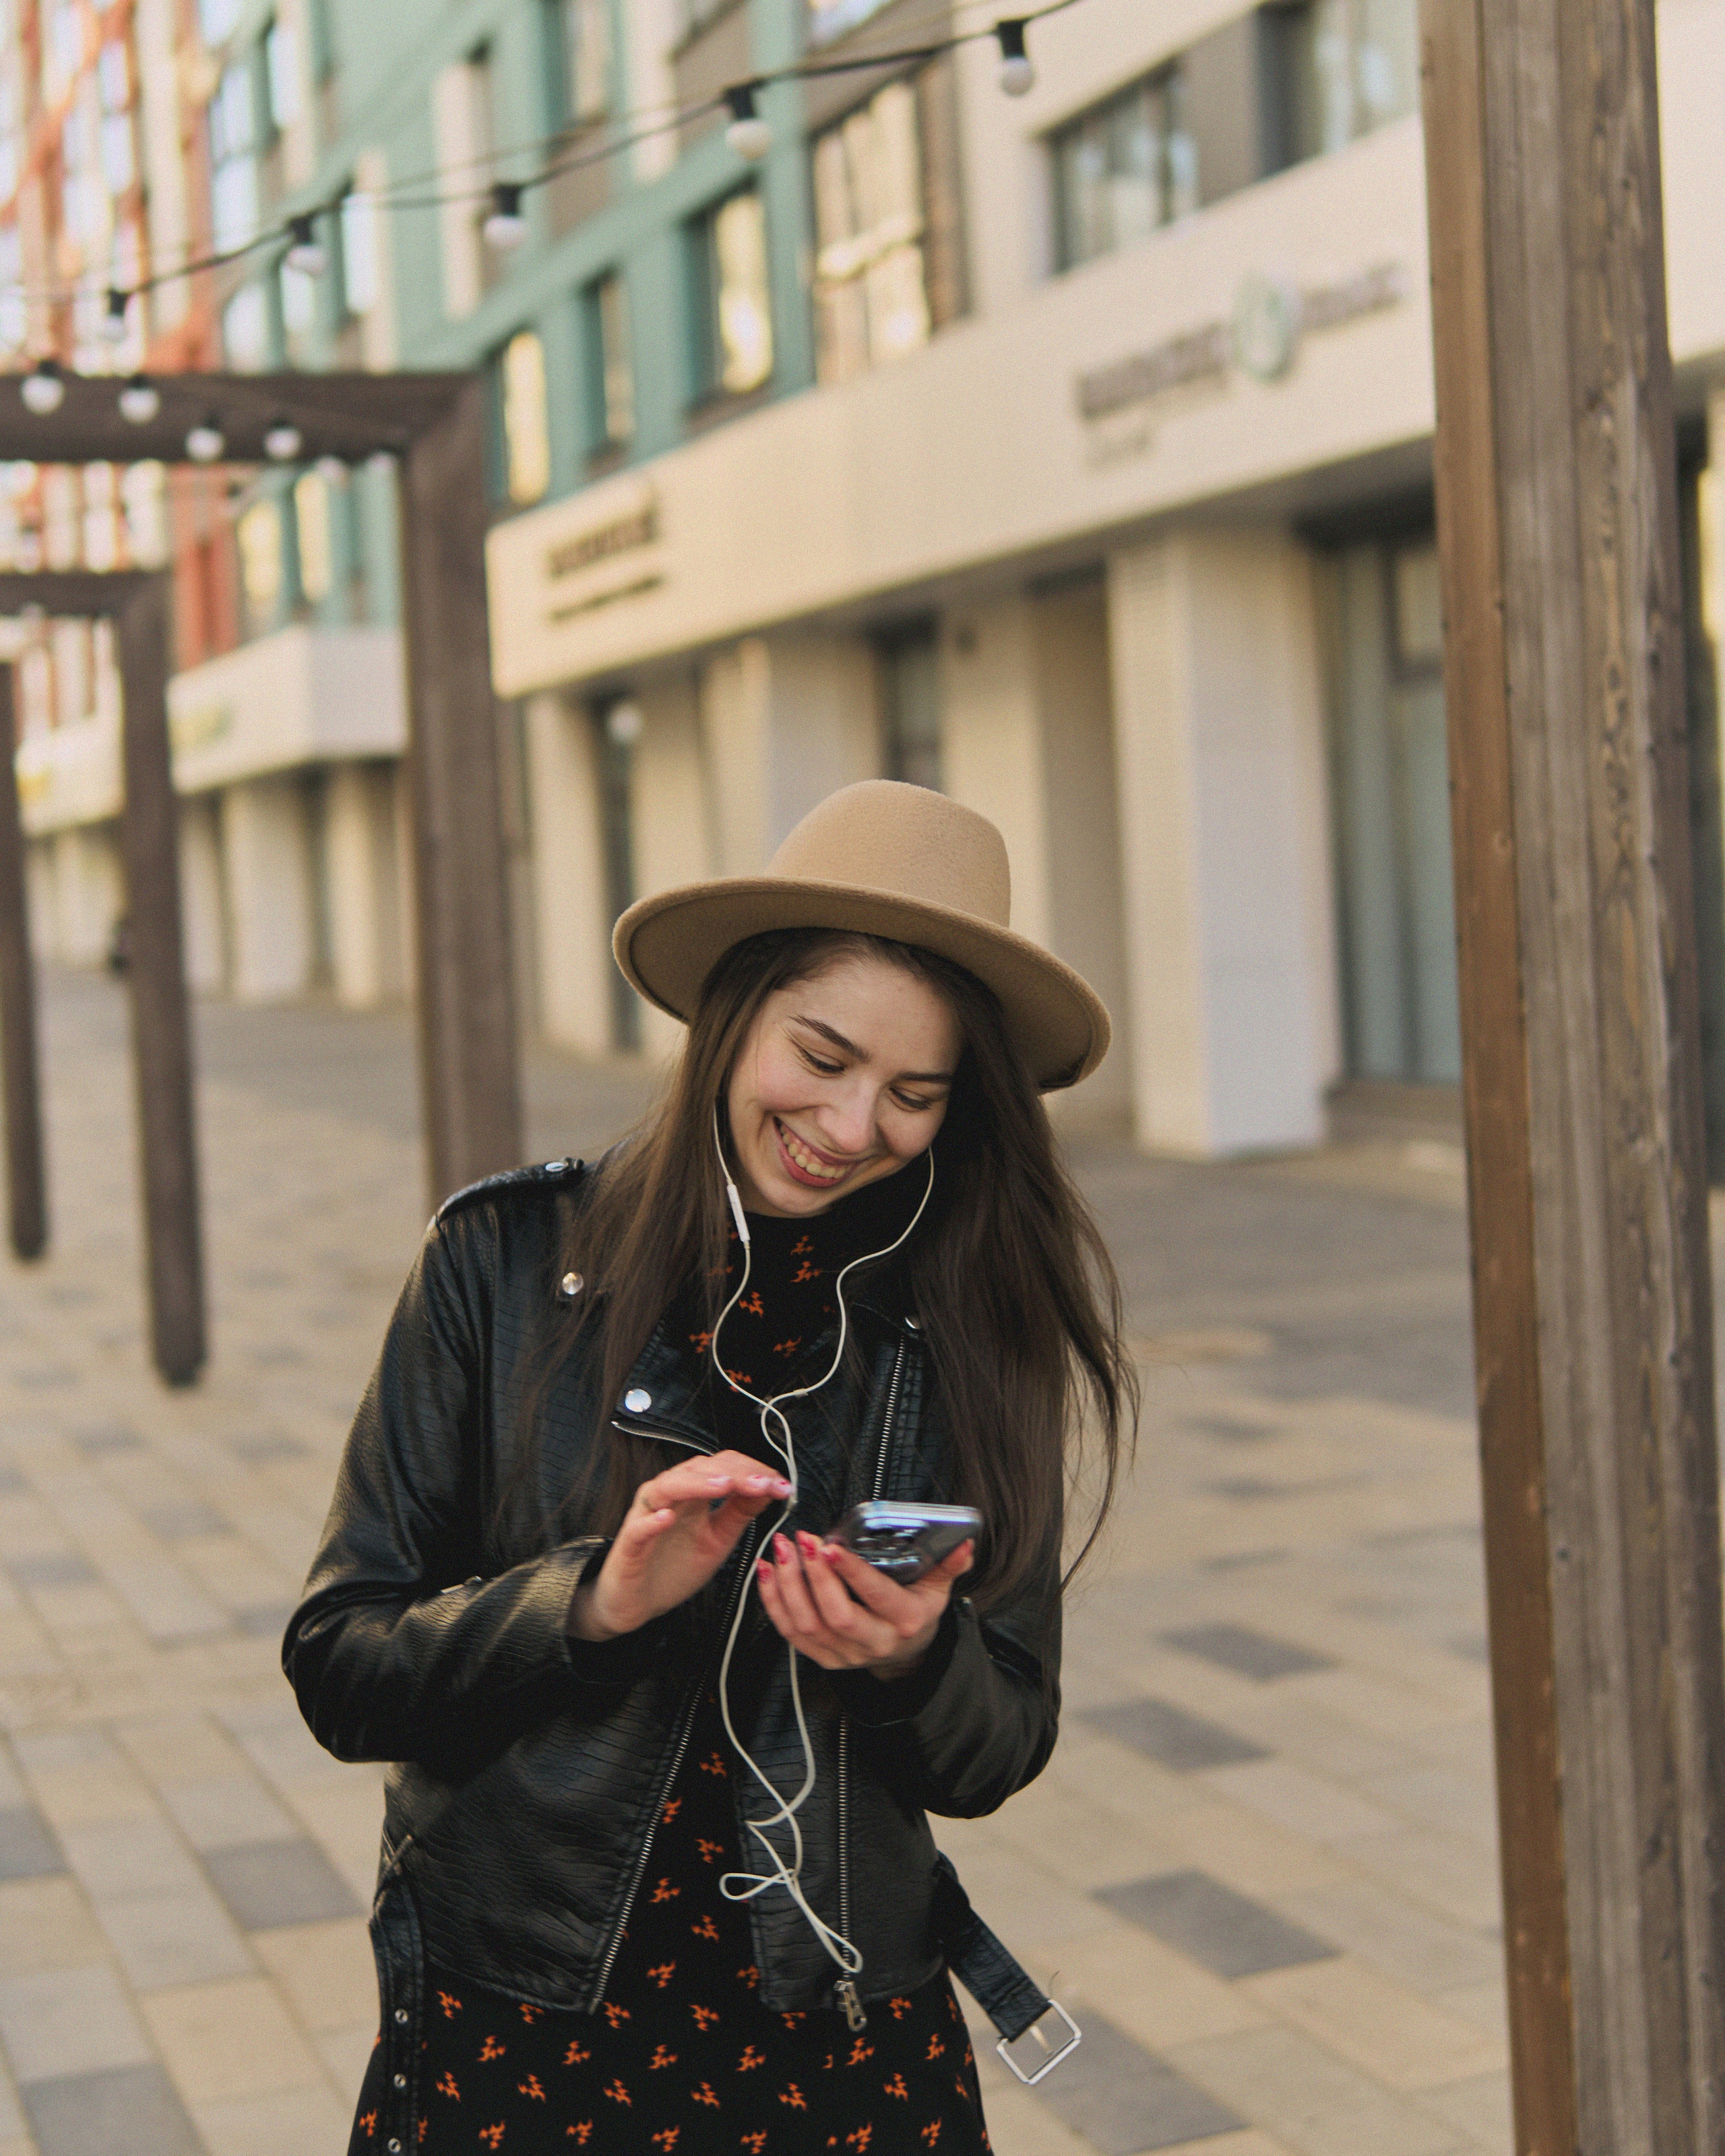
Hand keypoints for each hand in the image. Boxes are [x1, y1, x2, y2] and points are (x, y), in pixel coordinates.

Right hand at [570, 1452, 791, 1641]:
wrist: (639, 1602)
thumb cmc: (675, 1566)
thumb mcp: (719, 1538)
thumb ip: (741, 1511)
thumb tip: (771, 1486)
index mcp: (693, 1493)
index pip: (724, 1467)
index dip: (753, 1471)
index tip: (782, 1485)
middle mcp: (669, 1497)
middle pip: (699, 1469)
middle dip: (734, 1473)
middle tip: (763, 1484)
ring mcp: (646, 1517)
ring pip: (667, 1487)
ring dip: (696, 1484)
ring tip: (724, 1486)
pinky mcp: (628, 1544)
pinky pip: (638, 1528)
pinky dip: (652, 1521)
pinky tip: (667, 1518)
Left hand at [757, 1530, 973, 1678]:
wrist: (904, 1653)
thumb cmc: (916, 1611)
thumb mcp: (937, 1588)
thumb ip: (948, 1565)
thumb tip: (964, 1543)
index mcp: (904, 1622)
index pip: (876, 1597)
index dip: (852, 1572)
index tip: (832, 1545)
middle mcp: (873, 1642)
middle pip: (836, 1615)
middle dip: (815, 1576)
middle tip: (803, 1540)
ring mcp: (845, 1654)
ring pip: (807, 1624)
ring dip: (789, 1584)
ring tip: (782, 1549)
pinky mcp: (822, 1658)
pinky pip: (789, 1632)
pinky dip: (773, 1602)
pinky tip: (766, 1572)